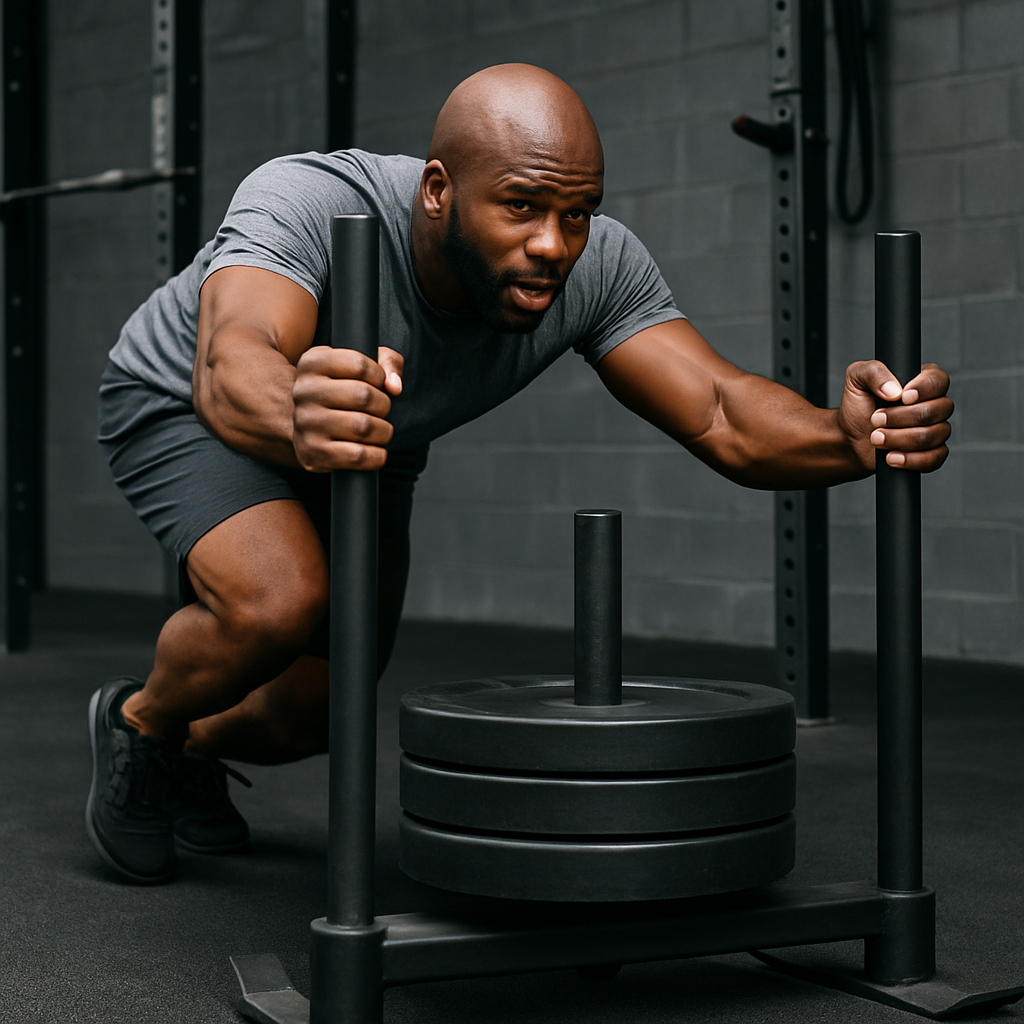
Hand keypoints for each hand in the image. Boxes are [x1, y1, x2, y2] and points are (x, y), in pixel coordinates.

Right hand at [292, 346, 403, 470]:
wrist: (309, 425)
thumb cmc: (342, 391)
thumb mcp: (362, 366)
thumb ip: (387, 362)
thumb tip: (394, 387)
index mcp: (312, 362)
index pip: (359, 364)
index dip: (379, 376)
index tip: (378, 385)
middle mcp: (304, 391)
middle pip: (363, 396)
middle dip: (383, 405)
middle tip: (380, 411)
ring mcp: (306, 423)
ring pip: (363, 427)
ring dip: (383, 431)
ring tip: (379, 430)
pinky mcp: (312, 453)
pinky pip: (357, 456)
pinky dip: (376, 456)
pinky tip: (375, 450)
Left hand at [839, 360, 952, 472]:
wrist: (849, 439)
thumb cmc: (857, 407)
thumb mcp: (856, 380)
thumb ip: (874, 372)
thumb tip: (894, 389)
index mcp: (922, 381)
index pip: (938, 380)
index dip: (922, 390)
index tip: (901, 397)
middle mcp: (934, 404)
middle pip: (934, 411)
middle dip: (899, 418)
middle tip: (875, 420)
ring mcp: (936, 429)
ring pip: (931, 436)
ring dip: (899, 439)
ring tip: (876, 438)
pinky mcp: (932, 453)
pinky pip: (934, 458)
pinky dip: (910, 459)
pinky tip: (891, 456)